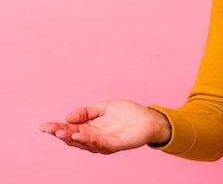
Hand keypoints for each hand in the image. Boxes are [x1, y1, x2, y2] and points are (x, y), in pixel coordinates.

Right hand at [40, 99, 170, 153]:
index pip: (70, 129)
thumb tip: (68, 117)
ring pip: (84, 143)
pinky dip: (89, 140)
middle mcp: (94, 137)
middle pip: (73, 137)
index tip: (44, 126)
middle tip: (49, 129)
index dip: (57, 128)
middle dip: (60, 133)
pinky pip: (100, 144)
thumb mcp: (103, 107)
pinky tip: (80, 135)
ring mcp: (103, 143)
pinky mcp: (115, 145)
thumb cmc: (127, 112)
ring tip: (62, 132)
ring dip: (73, 138)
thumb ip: (86, 112)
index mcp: (89, 128)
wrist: (148, 118)